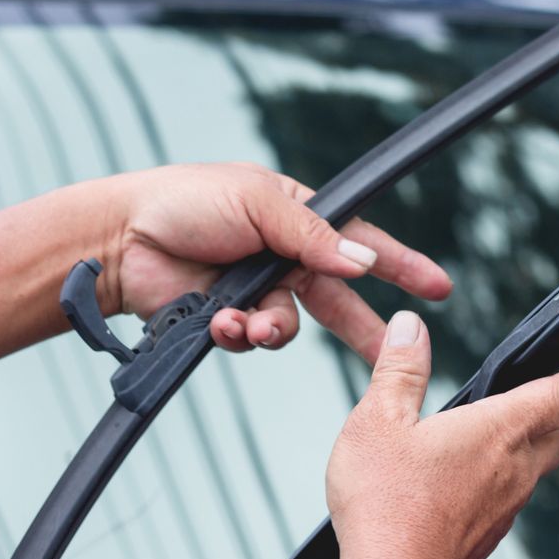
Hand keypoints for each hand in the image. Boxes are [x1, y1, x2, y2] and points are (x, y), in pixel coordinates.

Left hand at [111, 163, 450, 361]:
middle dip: (365, 329)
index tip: (439, 286)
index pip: (361, 243)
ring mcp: (258, 290)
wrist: (119, 239)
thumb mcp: (259, 202)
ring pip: (292, 327)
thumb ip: (314, 236)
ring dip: (275, 329)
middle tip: (392, 357)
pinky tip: (220, 321)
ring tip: (249, 324)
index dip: (401, 265)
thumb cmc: (185, 201)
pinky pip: (254, 338)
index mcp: (299, 219)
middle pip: (340, 299)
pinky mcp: (230, 318)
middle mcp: (285, 257)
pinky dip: (241, 334)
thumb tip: (360, 263)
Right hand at [326, 311, 558, 558]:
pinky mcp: (489, 536)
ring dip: (523, 447)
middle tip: (544, 396)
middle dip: (556, 410)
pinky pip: (509, 498)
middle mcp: (514, 469)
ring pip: (534, 468)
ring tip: (491, 435)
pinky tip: (463, 482)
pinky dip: (499, 480)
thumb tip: (409, 329)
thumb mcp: (378, 422)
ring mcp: (506, 507)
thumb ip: (400, 370)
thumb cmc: (386, 509)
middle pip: (556, 433)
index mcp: (500, 431)